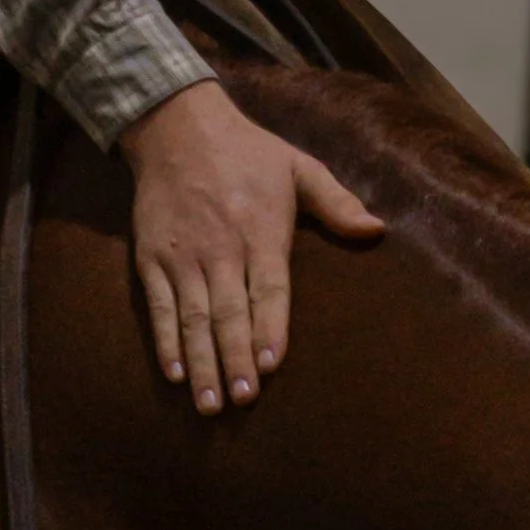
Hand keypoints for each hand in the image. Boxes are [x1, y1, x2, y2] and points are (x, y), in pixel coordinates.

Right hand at [118, 78, 383, 411]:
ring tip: (211, 403)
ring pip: (194, 319)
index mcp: (261, 231)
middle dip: (235, 361)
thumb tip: (377, 230)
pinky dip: (165, 341)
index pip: (268, 290)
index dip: (269, 329)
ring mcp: (184, 256)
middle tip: (242, 401)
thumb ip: (337, 203)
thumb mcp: (299, 167)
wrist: (177, 126)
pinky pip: (159, 307)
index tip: (271, 365)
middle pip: (229, 314)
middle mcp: (221, 249)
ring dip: (202, 362)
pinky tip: (174, 372)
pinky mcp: (152, 258)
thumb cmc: (247, 151)